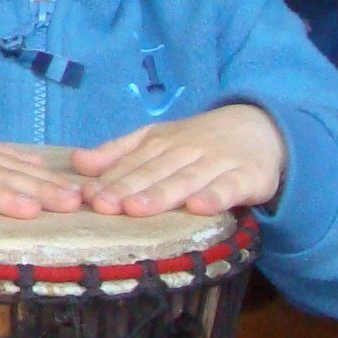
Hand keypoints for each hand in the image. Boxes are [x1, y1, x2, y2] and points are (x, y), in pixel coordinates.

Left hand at [73, 107, 286, 216]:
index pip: (131, 164)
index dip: (108, 180)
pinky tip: (199, 208)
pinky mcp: (248, 177)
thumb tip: (77, 162)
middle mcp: (186, 151)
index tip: (86, 196)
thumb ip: (118, 153)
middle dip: (127, 189)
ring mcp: (217, 163)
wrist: (261, 128)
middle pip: (153, 172)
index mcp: (160, 142)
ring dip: (161, 194)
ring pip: (186, 179)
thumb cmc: (198, 142)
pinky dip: (215, 196)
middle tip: (102, 206)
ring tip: (137, 209)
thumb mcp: (156, 141)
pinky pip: (230, 188)